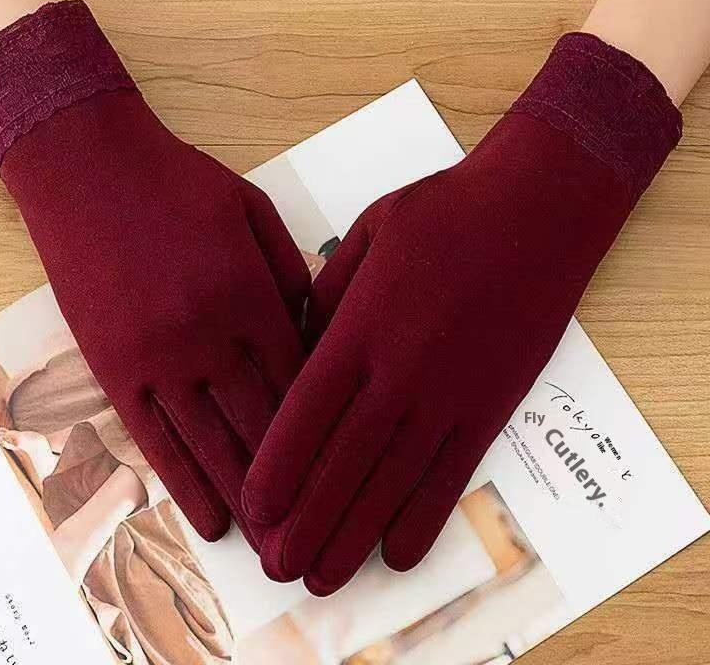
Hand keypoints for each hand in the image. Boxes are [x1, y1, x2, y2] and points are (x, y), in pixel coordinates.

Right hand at [0, 0, 309, 547]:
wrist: (90, 169)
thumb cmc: (180, 184)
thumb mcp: (256, 212)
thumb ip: (292, 274)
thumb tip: (317, 332)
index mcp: (253, 295)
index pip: (302, 380)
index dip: (327, 429)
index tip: (347, 467)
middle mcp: (210, 336)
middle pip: (264, 424)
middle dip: (297, 480)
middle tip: (321, 529)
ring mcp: (159, 356)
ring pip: (212, 445)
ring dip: (247, 498)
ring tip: (275, 543)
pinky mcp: (114, 367)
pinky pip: (154, 438)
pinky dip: (183, 484)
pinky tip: (208, 517)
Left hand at [242, 32, 680, 592]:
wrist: (536, 211)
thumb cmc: (444, 213)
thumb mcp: (364, 236)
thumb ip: (328, 298)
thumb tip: (302, 346)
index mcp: (359, 328)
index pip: (303, 414)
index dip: (275, 469)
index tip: (252, 510)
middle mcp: (398, 372)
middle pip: (341, 463)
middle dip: (304, 521)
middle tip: (275, 568)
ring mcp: (449, 394)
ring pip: (392, 482)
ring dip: (354, 535)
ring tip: (322, 578)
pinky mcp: (492, 405)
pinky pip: (452, 474)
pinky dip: (423, 519)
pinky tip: (398, 554)